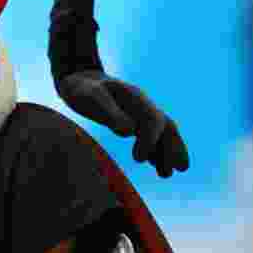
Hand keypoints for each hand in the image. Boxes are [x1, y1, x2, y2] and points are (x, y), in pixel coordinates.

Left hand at [56, 70, 189, 177]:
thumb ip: (109, 112)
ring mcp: (138, 112)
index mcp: (134, 97)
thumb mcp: (91, 97)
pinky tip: (157, 165)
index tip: (139, 159)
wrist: (77, 78)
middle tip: (175, 170)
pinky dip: (157, 150)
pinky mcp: (132, 120)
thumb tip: (129, 131)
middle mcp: (141, 105)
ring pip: (162, 132)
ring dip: (168, 151)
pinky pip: (151, 135)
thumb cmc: (82, 88)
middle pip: (166, 126)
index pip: (153, 119)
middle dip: (173, 147)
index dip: (151, 139)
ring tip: (167, 174)